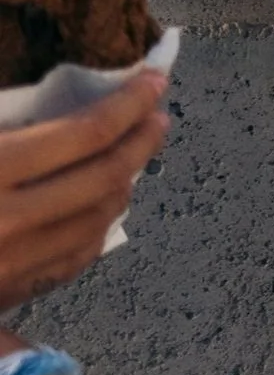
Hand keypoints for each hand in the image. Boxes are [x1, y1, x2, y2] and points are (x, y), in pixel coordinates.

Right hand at [0, 75, 168, 304]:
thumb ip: (11, 122)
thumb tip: (65, 104)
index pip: (86, 133)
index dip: (129, 104)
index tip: (154, 81)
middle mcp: (10, 221)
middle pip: (104, 178)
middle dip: (141, 142)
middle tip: (158, 117)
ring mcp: (13, 265)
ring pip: (97, 222)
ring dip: (125, 185)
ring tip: (133, 158)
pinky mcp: (10, 293)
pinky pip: (72, 260)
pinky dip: (96, 228)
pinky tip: (100, 209)